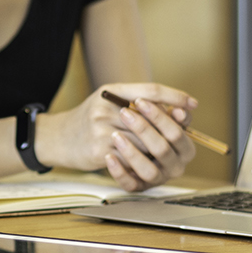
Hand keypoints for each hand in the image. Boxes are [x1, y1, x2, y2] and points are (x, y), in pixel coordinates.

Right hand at [41, 84, 196, 192]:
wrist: (59, 138)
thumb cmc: (91, 120)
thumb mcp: (111, 101)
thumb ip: (141, 103)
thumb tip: (179, 110)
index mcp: (112, 91)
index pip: (150, 90)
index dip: (174, 96)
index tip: (192, 104)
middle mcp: (106, 108)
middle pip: (151, 118)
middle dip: (169, 128)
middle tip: (182, 133)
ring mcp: (101, 129)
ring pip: (145, 142)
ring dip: (157, 148)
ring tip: (164, 151)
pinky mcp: (99, 151)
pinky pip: (130, 158)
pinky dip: (141, 161)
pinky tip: (146, 162)